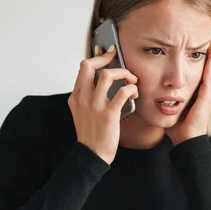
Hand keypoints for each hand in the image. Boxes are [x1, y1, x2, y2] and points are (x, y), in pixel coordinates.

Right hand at [68, 46, 138, 163]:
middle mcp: (83, 98)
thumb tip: (99, 85)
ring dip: (123, 73)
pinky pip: (122, 92)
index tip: (107, 55)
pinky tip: (134, 92)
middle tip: (117, 59)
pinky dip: (131, 88)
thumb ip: (86, 98)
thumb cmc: (90, 135)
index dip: (97, 59)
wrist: (92, 154)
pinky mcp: (109, 113)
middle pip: (89, 66)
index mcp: (76, 96)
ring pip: (107, 75)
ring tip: (131, 80)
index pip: (83, 68)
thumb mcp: (81, 112)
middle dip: (106, 58)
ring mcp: (95, 105)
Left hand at [167, 23, 210, 145]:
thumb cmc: (177, 126)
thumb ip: (164, 96)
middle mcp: (203, 88)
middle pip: (207, 61)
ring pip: (210, 64)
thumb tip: (152, 90)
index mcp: (195, 89)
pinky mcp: (207, 95)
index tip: (196, 34)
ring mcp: (207, 91)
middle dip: (209, 43)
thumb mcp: (169, 106)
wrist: (185, 140)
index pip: (197, 65)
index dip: (197, 50)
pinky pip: (210, 74)